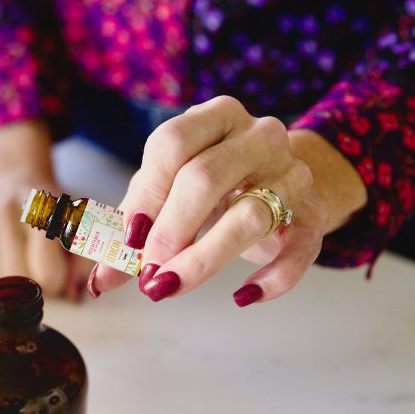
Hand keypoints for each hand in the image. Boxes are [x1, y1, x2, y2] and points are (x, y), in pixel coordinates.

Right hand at [0, 120, 90, 300]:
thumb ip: (85, 260)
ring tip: (22, 252)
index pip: (47, 272)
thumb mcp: (80, 227)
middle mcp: (10, 207)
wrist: (15, 174)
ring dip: (14, 276)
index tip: (59, 271)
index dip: (56, 280)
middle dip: (34, 283)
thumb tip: (74, 293)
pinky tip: (3, 242)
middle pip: (18, 278)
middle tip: (41, 268)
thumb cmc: (52, 209)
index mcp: (46, 209)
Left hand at [91, 96, 366, 304]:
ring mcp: (292, 175)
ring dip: (203, 259)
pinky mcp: (314, 216)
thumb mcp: (168, 193)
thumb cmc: (213, 188)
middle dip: (170, 230)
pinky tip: (242, 295)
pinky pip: (296, 251)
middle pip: (206, 178)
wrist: (282, 186)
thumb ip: (132, 229)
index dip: (146, 195)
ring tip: (169, 286)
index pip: (172, 144)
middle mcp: (259, 138)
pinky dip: (271, 279)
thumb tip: (101, 281)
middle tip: (149, 269)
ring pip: (249, 217)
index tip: (128, 238)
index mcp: (216, 118)